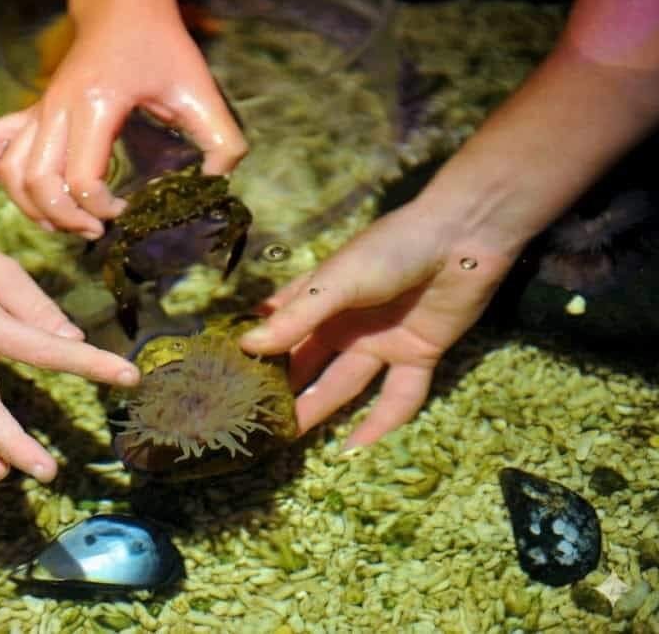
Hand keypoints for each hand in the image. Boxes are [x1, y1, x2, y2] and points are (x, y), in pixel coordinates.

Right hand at [0, 3, 245, 238]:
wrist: (123, 10)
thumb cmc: (161, 48)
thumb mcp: (200, 91)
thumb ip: (221, 141)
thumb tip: (215, 184)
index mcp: (96, 106)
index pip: (81, 179)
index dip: (102, 208)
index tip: (127, 211)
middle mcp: (57, 109)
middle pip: (38, 183)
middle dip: (66, 219)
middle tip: (97, 229)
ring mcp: (39, 110)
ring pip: (11, 173)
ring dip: (33, 207)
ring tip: (66, 222)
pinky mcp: (31, 111)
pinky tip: (27, 191)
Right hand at [240, 201, 516, 448]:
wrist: (462, 238)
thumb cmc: (391, 249)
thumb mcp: (336, 281)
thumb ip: (296, 318)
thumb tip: (247, 347)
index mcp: (319, 299)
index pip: (279, 330)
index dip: (255, 354)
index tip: (225, 383)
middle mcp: (344, 324)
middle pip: (308, 365)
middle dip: (282, 391)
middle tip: (254, 424)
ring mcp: (380, 342)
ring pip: (344, 385)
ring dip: (319, 410)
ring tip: (289, 438)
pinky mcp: (417, 357)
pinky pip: (397, 397)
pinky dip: (379, 424)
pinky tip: (354, 450)